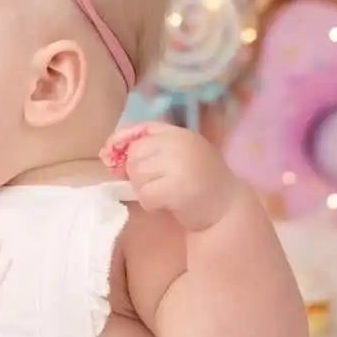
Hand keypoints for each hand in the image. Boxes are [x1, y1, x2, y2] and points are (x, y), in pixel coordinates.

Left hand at [102, 122, 243, 232]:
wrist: (227, 208)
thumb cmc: (198, 182)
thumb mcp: (177, 156)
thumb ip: (150, 149)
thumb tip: (108, 150)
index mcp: (179, 133)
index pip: (140, 128)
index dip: (122, 143)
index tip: (117, 159)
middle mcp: (180, 143)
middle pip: (135, 154)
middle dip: (137, 173)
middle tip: (155, 183)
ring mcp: (180, 164)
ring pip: (137, 175)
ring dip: (144, 189)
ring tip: (163, 193)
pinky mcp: (178, 188)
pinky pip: (145, 194)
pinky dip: (150, 203)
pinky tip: (166, 204)